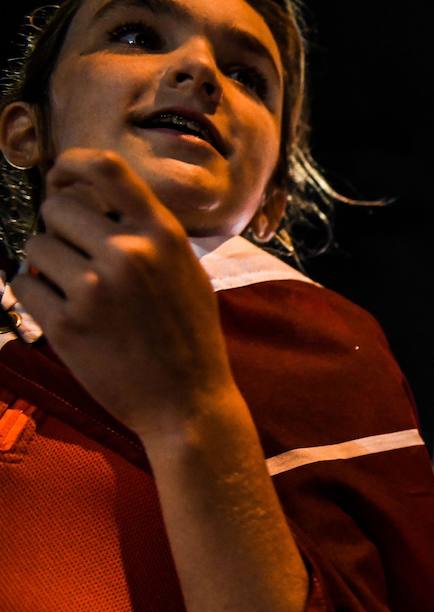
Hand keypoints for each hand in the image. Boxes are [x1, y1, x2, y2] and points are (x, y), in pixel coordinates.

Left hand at [10, 149, 234, 440]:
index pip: (106, 168)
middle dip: (59, 229)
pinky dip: (35, 296)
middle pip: (58, 208)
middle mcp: (130, 254)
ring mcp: (96, 290)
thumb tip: (88, 200)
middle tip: (77, 259)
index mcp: (163, 236)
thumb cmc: (189, 337)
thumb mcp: (187, 273)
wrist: (188, 404)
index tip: (61, 176)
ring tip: (76, 292)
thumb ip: (148, 234)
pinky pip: (23, 286)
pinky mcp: (67, 325)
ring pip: (35, 246)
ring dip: (46, 265)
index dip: (72, 164)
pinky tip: (64, 314)